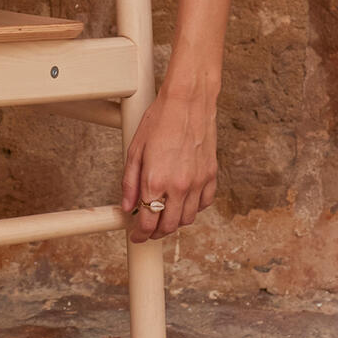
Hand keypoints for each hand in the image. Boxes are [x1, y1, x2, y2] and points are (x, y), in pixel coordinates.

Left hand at [120, 78, 218, 242]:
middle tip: (146, 230)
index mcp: (156, 180)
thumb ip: (130, 182)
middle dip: (155, 233)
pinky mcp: (211, 177)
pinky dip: (192, 209)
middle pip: (168, 226)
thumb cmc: (159, 120)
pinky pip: (204, 204)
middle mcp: (179, 186)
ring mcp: (198, 183)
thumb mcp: (135, 149)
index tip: (135, 236)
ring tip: (162, 215)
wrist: (188, 102)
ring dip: (173, 223)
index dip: (139, 234)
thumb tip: (127, 206)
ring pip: (187, 219)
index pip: (147, 222)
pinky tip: (182, 201)